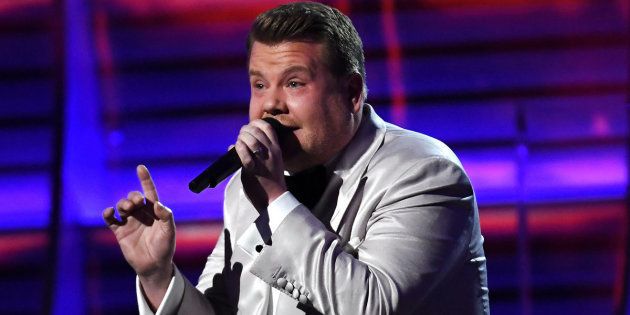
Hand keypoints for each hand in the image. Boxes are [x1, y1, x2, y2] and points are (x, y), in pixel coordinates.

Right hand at [102, 165, 174, 308]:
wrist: (154, 265)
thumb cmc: (165, 247)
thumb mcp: (169, 231)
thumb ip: (166, 217)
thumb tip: (158, 204)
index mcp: (154, 211)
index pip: (149, 192)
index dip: (145, 180)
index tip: (140, 168)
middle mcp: (141, 214)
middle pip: (134, 197)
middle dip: (133, 196)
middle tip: (135, 203)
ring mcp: (130, 222)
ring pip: (122, 206)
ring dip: (122, 204)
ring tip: (126, 209)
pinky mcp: (120, 231)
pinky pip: (111, 219)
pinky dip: (108, 214)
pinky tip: (109, 212)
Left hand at [234, 119, 286, 209]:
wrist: (274, 198)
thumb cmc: (270, 181)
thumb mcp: (271, 161)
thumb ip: (258, 150)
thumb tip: (236, 143)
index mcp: (276, 148)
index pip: (266, 126)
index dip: (254, 124)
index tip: (248, 130)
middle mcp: (271, 151)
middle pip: (255, 129)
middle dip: (243, 132)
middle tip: (240, 141)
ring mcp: (263, 158)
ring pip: (248, 137)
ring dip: (239, 140)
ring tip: (238, 147)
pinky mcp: (253, 167)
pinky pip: (242, 150)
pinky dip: (237, 149)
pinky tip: (234, 153)